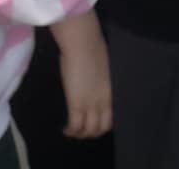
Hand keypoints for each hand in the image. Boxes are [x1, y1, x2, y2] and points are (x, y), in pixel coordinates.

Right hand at [54, 13, 112, 138]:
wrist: (83, 45)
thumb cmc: (93, 50)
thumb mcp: (104, 71)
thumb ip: (102, 83)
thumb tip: (95, 85)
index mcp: (113, 93)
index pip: (112, 118)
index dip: (103, 125)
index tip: (94, 124)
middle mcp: (104, 101)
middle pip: (102, 128)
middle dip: (92, 134)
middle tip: (82, 131)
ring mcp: (91, 104)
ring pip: (89, 130)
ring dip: (80, 134)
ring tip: (72, 132)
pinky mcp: (76, 103)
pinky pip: (75, 125)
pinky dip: (70, 131)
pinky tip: (65, 129)